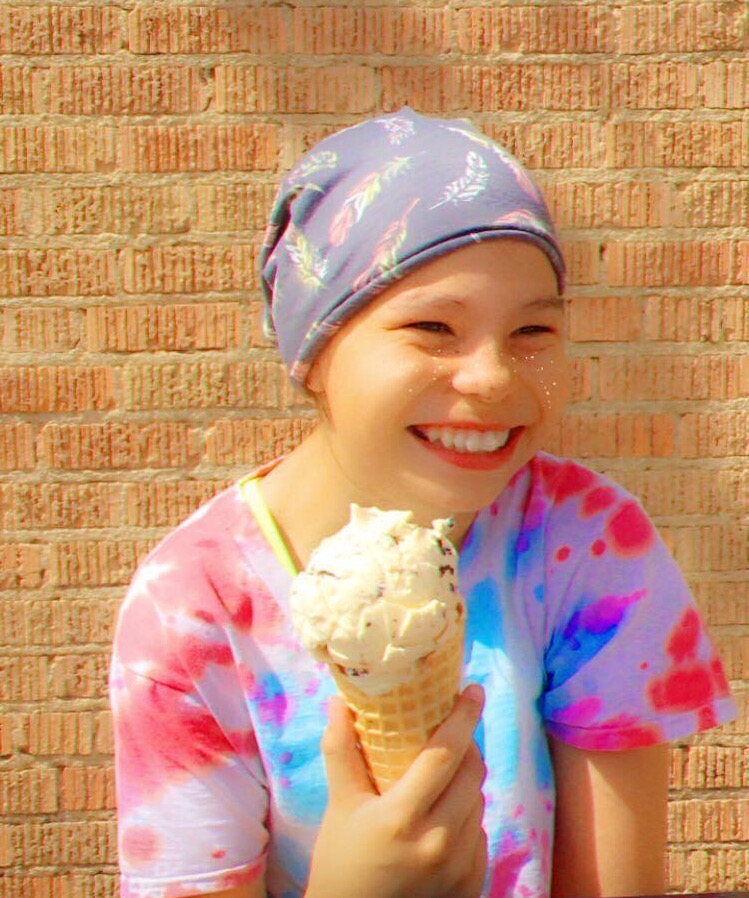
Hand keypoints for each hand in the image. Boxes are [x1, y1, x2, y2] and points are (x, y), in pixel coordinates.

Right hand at [305, 685, 487, 897]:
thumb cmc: (340, 863)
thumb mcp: (339, 806)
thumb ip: (340, 751)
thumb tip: (340, 702)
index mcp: (402, 817)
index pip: (445, 754)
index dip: (463, 716)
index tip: (472, 689)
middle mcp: (438, 842)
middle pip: (471, 773)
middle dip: (467, 743)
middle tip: (453, 729)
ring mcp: (459, 867)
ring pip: (478, 801)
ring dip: (466, 779)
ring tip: (443, 773)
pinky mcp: (471, 885)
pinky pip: (480, 833)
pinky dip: (468, 814)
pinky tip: (445, 813)